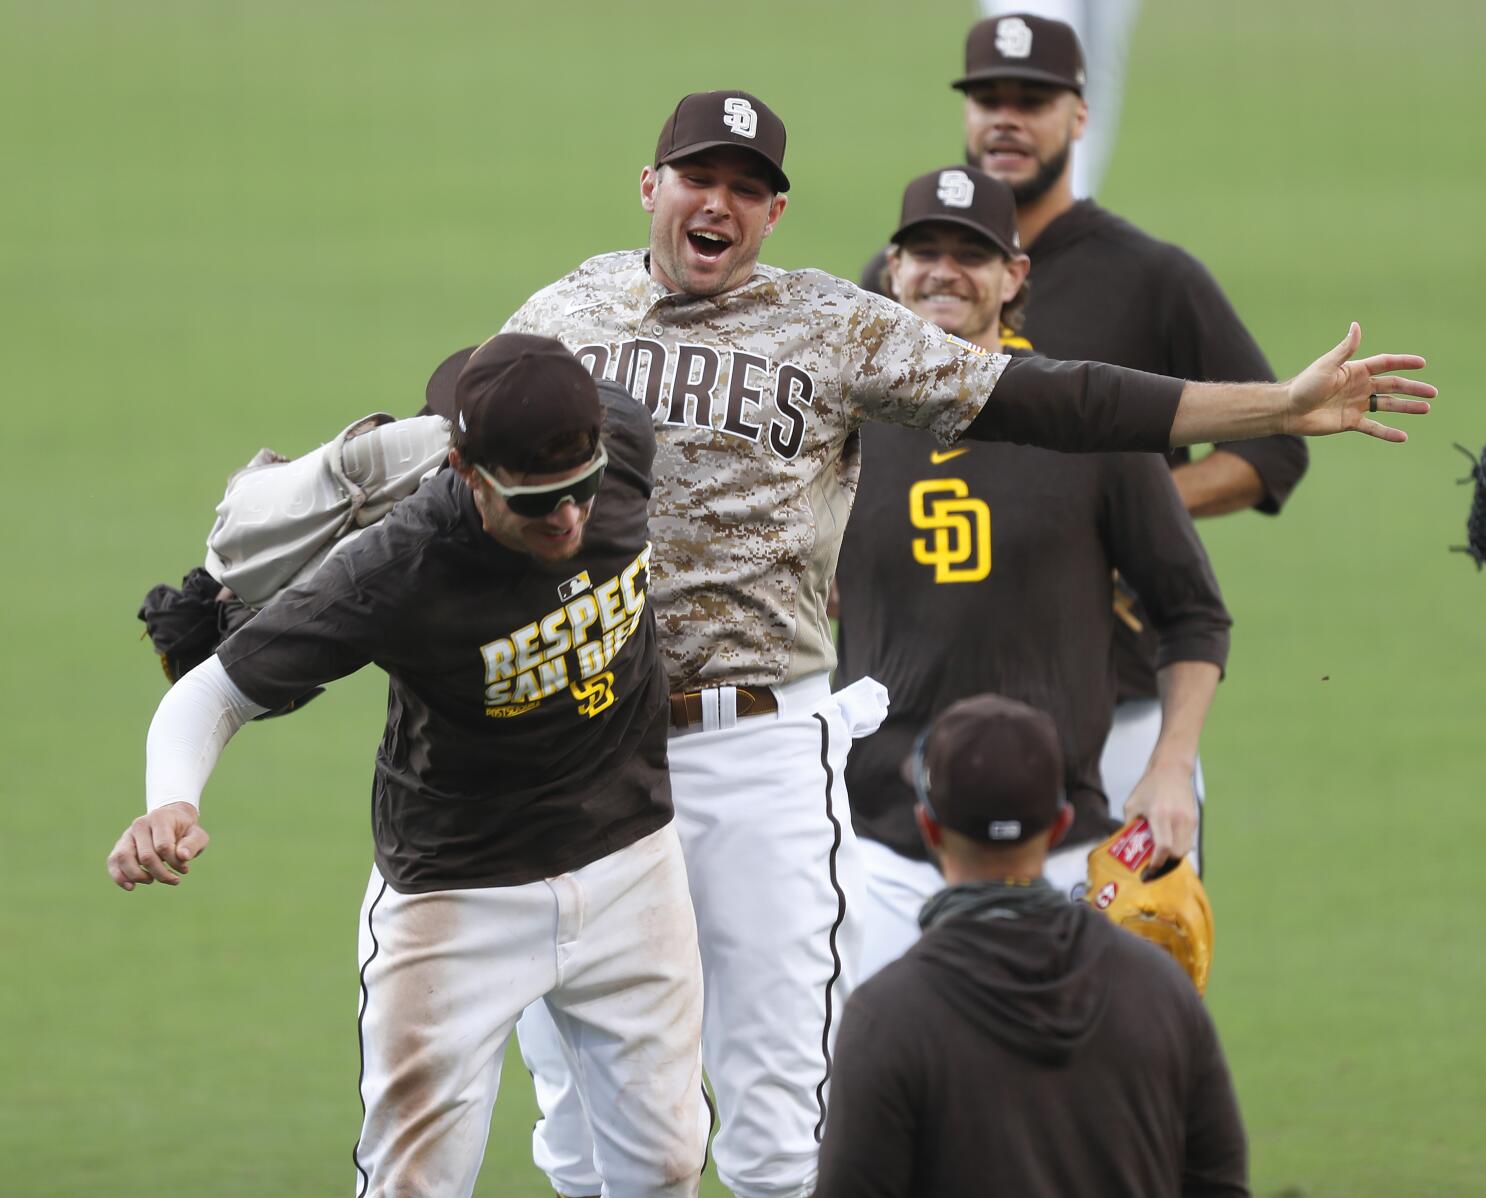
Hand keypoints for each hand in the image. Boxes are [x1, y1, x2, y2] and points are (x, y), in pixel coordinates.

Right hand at [107, 802, 208, 890]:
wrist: (173, 821)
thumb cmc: (186, 831)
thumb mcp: (198, 835)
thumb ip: (192, 844)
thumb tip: (183, 857)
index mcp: (160, 819)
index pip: (163, 847)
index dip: (174, 863)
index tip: (184, 868)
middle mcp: (140, 824)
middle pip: (146, 856)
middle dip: (161, 874)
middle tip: (174, 879)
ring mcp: (127, 834)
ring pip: (123, 858)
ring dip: (138, 876)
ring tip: (152, 881)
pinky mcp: (120, 845)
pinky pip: (112, 861)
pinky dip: (119, 876)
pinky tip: (131, 887)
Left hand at [1121, 764, 1196, 868]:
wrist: (1171, 770)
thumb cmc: (1149, 787)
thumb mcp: (1132, 805)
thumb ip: (1128, 826)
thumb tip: (1124, 845)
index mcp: (1160, 815)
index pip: (1163, 846)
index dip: (1156, 862)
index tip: (1148, 869)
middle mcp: (1177, 819)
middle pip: (1176, 853)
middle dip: (1165, 862)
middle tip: (1153, 865)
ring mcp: (1188, 820)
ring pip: (1185, 850)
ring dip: (1173, 856)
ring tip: (1161, 856)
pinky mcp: (1194, 819)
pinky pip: (1189, 841)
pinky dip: (1179, 847)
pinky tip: (1169, 845)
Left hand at [1286, 322, 1433, 441]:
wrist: (1288, 410)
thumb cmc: (1305, 385)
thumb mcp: (1327, 366)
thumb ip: (1345, 349)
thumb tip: (1356, 326)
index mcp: (1355, 371)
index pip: (1386, 364)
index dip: (1404, 363)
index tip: (1422, 363)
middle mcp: (1359, 386)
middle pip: (1392, 386)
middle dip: (1413, 388)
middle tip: (1433, 393)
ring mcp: (1356, 404)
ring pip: (1387, 406)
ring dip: (1406, 408)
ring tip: (1426, 409)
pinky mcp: (1350, 421)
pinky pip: (1373, 428)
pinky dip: (1388, 432)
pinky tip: (1403, 436)